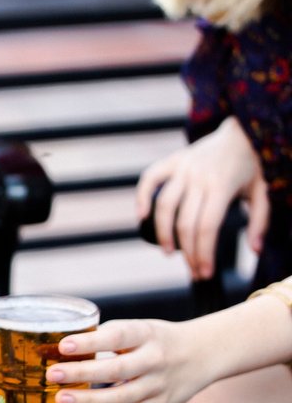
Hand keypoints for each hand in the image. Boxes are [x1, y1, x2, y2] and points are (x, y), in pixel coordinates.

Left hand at [44, 319, 213, 402]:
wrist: (205, 353)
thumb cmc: (158, 340)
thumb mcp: (140, 329)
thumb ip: (108, 337)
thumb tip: (62, 349)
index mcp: (148, 334)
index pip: (118, 336)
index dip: (91, 342)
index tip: (64, 345)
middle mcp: (156, 360)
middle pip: (117, 370)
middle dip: (82, 373)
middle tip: (53, 374)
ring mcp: (161, 385)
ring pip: (122, 398)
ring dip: (89, 401)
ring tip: (61, 399)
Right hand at [136, 116, 268, 279]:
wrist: (244, 129)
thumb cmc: (254, 165)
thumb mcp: (264, 191)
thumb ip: (261, 220)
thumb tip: (255, 251)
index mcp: (223, 185)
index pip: (207, 227)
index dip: (203, 253)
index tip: (204, 273)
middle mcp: (199, 177)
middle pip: (185, 222)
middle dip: (188, 252)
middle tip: (193, 270)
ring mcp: (184, 167)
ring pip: (165, 205)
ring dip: (163, 233)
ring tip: (168, 252)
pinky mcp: (173, 161)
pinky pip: (150, 178)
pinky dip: (141, 196)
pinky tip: (140, 216)